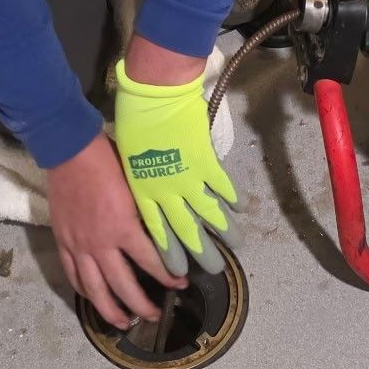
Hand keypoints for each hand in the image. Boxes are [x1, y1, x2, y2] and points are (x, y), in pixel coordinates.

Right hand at [45, 133, 186, 329]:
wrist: (70, 150)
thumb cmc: (109, 162)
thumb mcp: (138, 187)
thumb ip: (148, 214)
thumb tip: (167, 231)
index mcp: (124, 229)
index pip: (152, 263)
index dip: (168, 278)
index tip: (180, 285)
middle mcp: (101, 244)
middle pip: (123, 287)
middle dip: (141, 306)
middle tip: (154, 316)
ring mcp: (79, 245)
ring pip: (95, 290)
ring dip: (110, 310)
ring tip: (123, 322)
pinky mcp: (63, 241)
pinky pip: (73, 275)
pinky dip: (84, 291)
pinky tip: (93, 298)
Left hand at [113, 49, 236, 256]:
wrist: (153, 96)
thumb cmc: (134, 122)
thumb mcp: (128, 158)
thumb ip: (142, 180)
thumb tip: (153, 193)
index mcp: (143, 192)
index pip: (157, 233)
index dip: (169, 254)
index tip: (178, 273)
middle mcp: (166, 192)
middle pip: (186, 231)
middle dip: (201, 253)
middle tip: (213, 270)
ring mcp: (188, 178)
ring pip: (209, 214)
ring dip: (224, 233)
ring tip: (236, 246)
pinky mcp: (206, 162)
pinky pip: (222, 187)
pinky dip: (232, 199)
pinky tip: (240, 209)